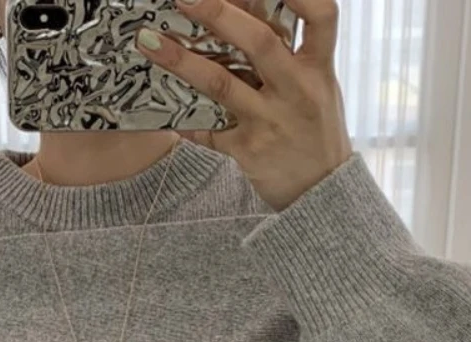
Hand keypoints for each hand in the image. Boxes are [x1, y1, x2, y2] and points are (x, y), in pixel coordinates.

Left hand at [136, 0, 353, 211]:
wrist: (320, 194)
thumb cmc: (315, 133)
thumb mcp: (317, 88)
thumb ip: (290, 56)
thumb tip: (246, 15)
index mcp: (318, 69)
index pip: (322, 15)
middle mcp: (296, 90)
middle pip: (260, 42)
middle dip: (220, 13)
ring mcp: (271, 121)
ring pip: (222, 84)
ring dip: (182, 61)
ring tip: (149, 42)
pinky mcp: (248, 150)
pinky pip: (208, 129)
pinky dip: (184, 118)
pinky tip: (160, 108)